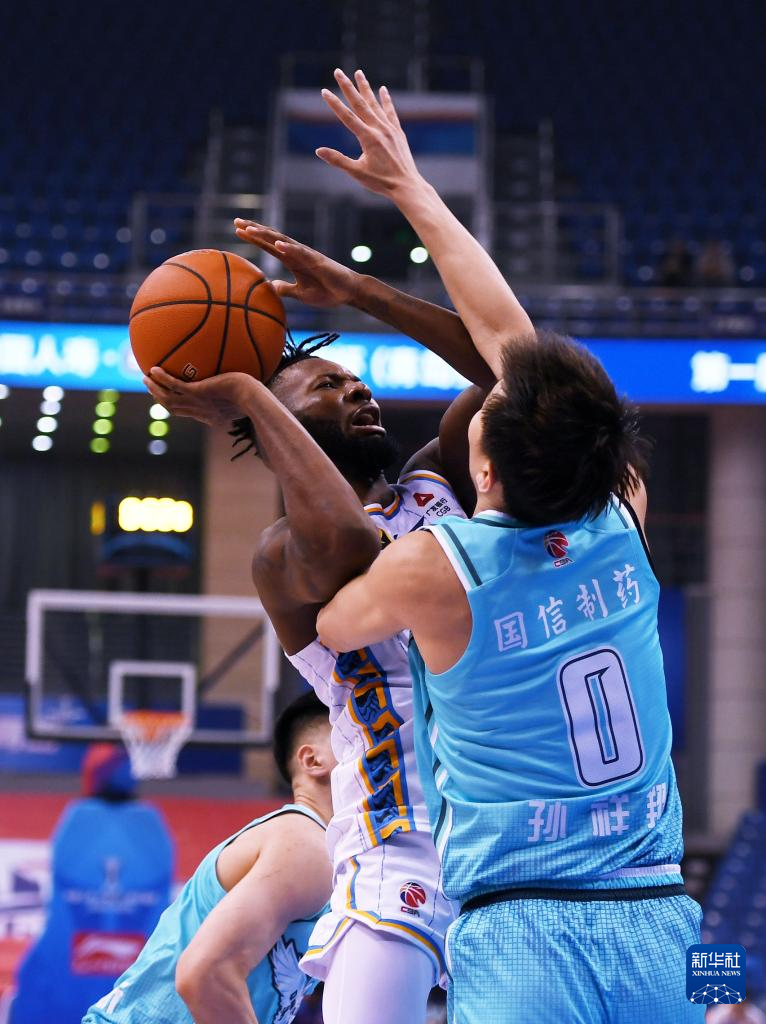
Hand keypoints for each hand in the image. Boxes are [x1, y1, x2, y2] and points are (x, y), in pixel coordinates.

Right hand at [144, 367, 257, 428]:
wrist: (252, 399)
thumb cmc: (254, 399)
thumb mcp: (244, 402)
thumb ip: (238, 399)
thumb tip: (240, 388)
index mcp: (208, 416)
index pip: (187, 413)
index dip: (175, 407)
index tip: (168, 400)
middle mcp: (199, 411)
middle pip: (173, 408)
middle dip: (159, 398)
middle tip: (150, 388)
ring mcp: (196, 402)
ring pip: (168, 399)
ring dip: (155, 389)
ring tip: (145, 378)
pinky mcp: (197, 392)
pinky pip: (174, 385)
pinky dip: (162, 378)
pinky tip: (153, 368)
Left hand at [233, 219, 360, 307]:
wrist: (349, 293)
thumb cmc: (327, 292)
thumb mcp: (301, 294)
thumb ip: (285, 289)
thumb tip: (271, 286)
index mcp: (292, 260)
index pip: (269, 246)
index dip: (253, 238)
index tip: (237, 230)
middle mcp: (297, 253)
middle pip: (272, 238)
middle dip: (254, 229)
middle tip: (237, 221)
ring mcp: (306, 255)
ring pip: (283, 241)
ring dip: (266, 235)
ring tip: (250, 228)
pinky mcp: (317, 260)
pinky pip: (300, 253)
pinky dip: (288, 248)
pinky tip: (276, 244)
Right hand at [316, 69, 422, 197]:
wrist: (407, 186)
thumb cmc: (381, 182)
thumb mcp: (356, 172)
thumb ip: (337, 160)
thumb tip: (318, 151)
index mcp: (367, 138)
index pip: (347, 117)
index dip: (334, 104)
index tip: (324, 91)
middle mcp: (379, 129)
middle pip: (360, 104)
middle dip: (347, 87)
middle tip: (338, 72)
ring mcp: (390, 129)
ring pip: (375, 104)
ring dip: (365, 88)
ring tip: (358, 73)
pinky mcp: (398, 132)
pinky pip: (390, 112)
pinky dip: (386, 100)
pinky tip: (382, 89)